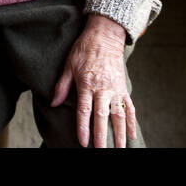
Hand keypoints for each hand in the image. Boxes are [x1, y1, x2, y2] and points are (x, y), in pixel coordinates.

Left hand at [51, 13, 136, 147]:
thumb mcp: (69, 65)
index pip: (84, 110)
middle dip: (102, 135)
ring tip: (120, 148)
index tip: (83, 142)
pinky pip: (129, 107)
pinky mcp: (123, 88)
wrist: (105, 35)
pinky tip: (131, 135)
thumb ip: (61, 86)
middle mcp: (103, 88)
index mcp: (87, 83)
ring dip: (120, 133)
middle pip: (102, 115)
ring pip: (119, 115)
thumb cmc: (84, 49)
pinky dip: (131, 122)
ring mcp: (115, 89)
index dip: (83, 127)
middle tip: (101, 150)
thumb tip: (53, 103)